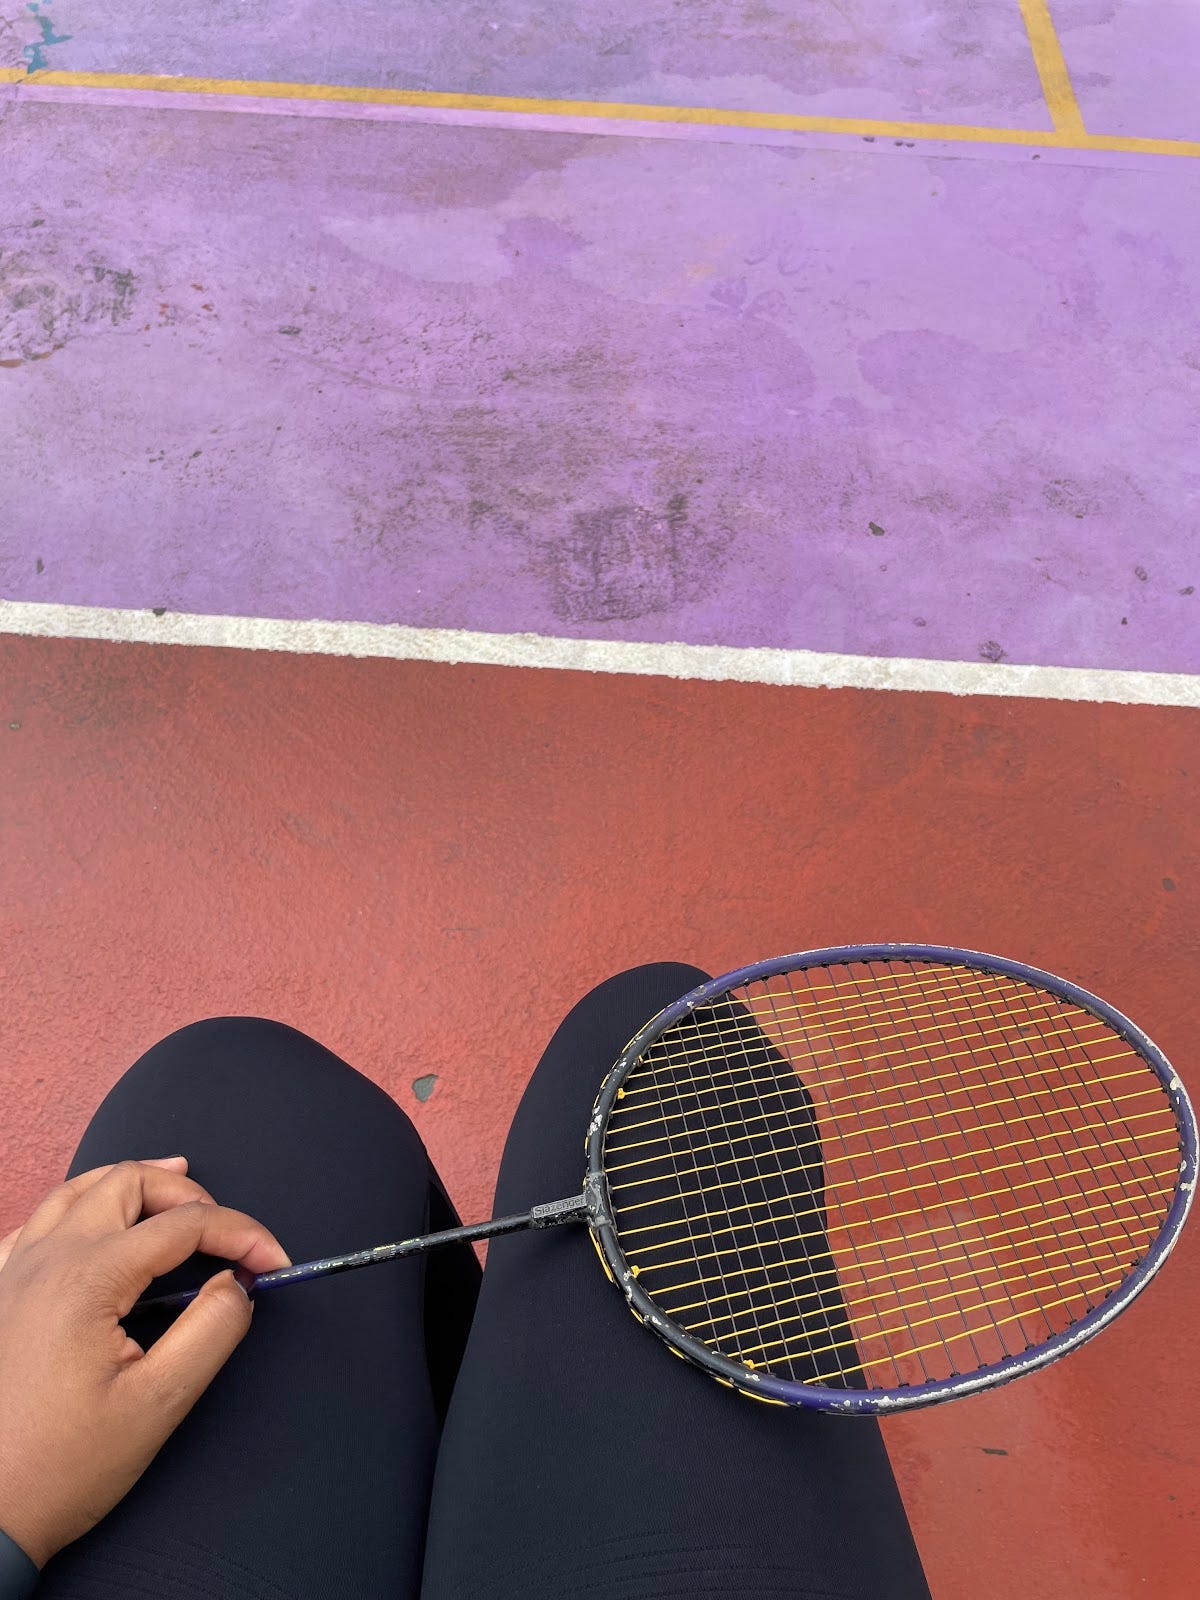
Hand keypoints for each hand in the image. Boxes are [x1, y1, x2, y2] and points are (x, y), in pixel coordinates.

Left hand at [0, 1158, 288, 1567]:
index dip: (242, 1235)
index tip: (276, 1264)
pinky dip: (79, 1205)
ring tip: (175, 1184)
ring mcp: (13, 1273)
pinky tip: (96, 1224)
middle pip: (126, 1183)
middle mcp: (45, 1259)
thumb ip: (211, 1329)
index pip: (184, 1225)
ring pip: (78, 1189)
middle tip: (224, 1229)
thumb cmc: (65, 1466)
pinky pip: (38, 1221)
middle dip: (187, 1194)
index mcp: (87, 1278)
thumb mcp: (159, 1403)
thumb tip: (238, 1281)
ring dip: (134, 1184)